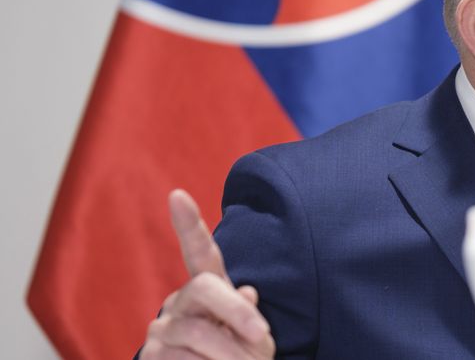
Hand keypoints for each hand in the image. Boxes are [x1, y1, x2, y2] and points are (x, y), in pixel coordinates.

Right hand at [142, 189, 275, 358]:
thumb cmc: (242, 358)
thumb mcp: (254, 339)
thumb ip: (249, 315)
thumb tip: (247, 291)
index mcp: (210, 289)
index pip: (200, 253)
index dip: (188, 224)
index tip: (177, 194)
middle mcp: (182, 301)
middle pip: (204, 289)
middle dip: (235, 311)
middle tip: (261, 335)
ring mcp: (163, 328)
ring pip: (199, 333)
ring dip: (230, 355)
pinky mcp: (150, 355)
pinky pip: (182, 359)